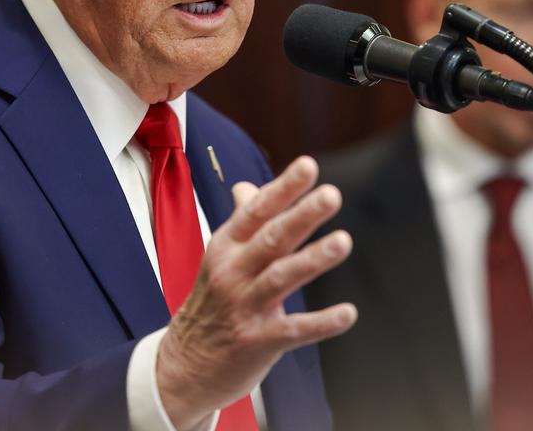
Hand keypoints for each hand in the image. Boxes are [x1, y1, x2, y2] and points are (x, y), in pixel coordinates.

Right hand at [155, 156, 356, 428]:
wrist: (183, 365)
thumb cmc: (211, 304)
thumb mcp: (220, 258)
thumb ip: (242, 222)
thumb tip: (248, 185)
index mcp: (226, 246)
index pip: (256, 211)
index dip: (283, 188)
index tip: (309, 166)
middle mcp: (233, 272)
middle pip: (271, 238)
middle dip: (302, 215)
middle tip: (332, 195)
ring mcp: (244, 307)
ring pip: (281, 277)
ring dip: (313, 259)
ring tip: (343, 242)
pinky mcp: (257, 342)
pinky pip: (293, 330)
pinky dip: (321, 322)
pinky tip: (349, 313)